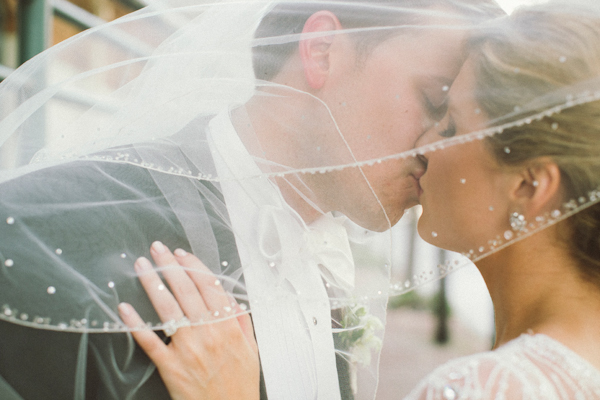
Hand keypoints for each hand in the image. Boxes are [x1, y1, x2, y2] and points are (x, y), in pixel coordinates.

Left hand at [118, 241, 258, 399]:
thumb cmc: (239, 385)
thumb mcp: (251, 350)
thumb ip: (242, 321)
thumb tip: (232, 300)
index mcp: (228, 326)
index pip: (209, 286)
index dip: (194, 266)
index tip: (182, 254)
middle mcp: (208, 333)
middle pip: (186, 291)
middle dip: (170, 265)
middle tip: (157, 249)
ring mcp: (188, 348)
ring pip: (167, 308)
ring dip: (152, 283)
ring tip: (141, 266)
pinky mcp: (170, 366)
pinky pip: (150, 341)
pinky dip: (135, 324)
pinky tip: (124, 309)